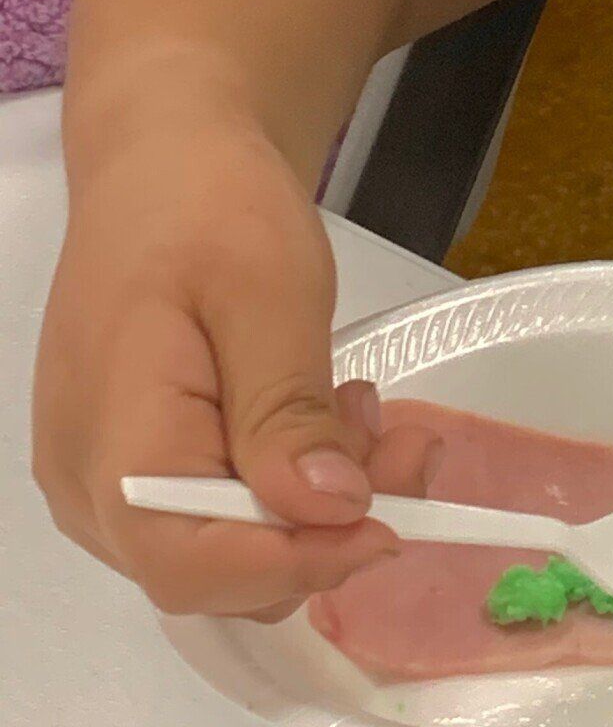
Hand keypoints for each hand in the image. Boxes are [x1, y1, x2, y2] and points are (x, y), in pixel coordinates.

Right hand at [33, 121, 437, 620]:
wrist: (165, 162)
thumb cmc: (208, 206)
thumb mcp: (269, 288)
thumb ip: (287, 407)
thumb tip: (327, 511)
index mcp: (110, 439)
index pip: (190, 562)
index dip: (297, 562)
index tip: (392, 521)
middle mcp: (90, 486)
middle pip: (215, 565)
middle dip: (325, 524)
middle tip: (408, 440)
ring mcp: (107, 482)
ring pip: (226, 546)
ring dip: (316, 500)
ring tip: (362, 405)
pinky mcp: (141, 467)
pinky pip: (219, 512)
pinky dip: (287, 480)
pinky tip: (323, 416)